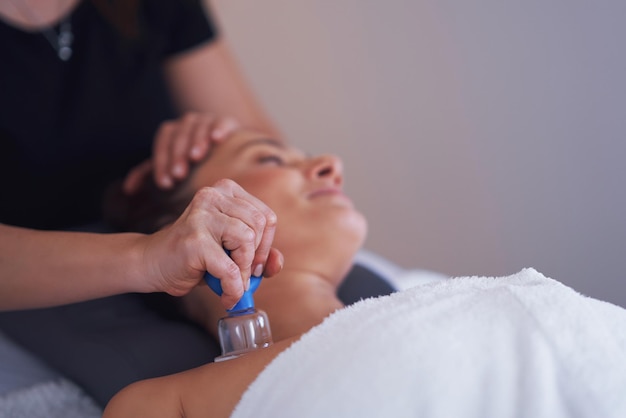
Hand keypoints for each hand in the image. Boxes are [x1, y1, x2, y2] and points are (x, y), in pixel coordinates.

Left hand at [123, 113, 238, 193]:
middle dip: (177, 154)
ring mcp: (209, 121)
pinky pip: (222, 122)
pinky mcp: (229, 123)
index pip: (163, 141)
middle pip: (179, 133)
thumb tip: (128, 190)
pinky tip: (217, 140)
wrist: (230, 156)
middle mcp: (189, 123)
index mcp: (174, 132)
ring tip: (196, 157)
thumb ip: (149, 174)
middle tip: (179, 175)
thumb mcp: (171, 167)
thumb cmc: (195, 165)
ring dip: (195, 140)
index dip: (161, 161)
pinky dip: (219, 128)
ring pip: (198, 125)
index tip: (165, 184)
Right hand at [139, 179, 281, 309]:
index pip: (266, 216)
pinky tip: (227, 295)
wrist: (153, 263)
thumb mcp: (232, 249)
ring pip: (247, 240)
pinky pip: (230, 269)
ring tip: (233, 283)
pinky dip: (234, 288)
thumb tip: (276, 263)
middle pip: (259, 226)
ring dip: (244, 271)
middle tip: (244, 275)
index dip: (266, 244)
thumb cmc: (196, 255)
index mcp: (225, 190)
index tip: (254, 263)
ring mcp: (201, 216)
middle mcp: (212, 196)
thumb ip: (258, 253)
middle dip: (256, 257)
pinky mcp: (194, 241)